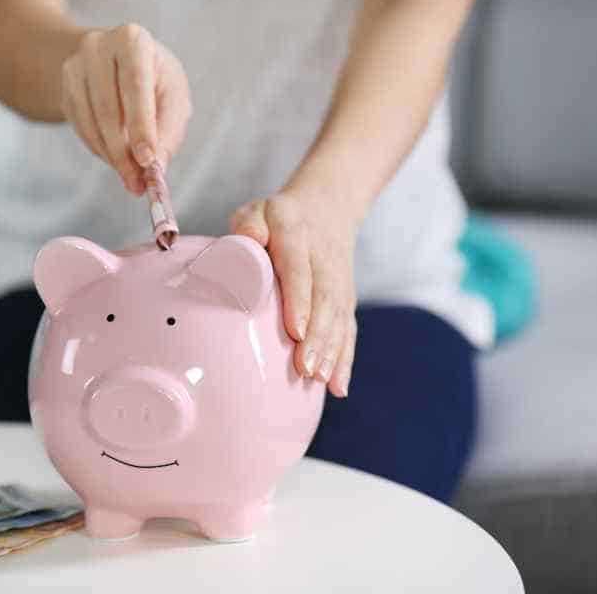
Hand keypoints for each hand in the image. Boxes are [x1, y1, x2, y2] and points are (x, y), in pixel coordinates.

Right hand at [60, 24, 191, 193]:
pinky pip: (81, 129)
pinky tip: (116, 160)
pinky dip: (100, 151)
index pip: (135, 86)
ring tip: (131, 179)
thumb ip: (168, 132)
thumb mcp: (172, 98)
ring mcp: (75, 68)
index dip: (141, 126)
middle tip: (137, 183)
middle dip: (123, 152)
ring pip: (90, 123)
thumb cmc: (155, 80)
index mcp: (132, 41)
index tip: (147, 161)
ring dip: (111, 157)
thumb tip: (156, 171)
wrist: (118, 62)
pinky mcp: (65, 90)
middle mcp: (98, 47)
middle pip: (107, 108)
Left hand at [230, 189, 358, 396]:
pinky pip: (348, 330)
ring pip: (339, 318)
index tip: (296, 331)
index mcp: (297, 235)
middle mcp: (323, 261)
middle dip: (318, 337)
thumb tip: (248, 241)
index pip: (300, 270)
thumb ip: (249, 224)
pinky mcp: (346, 299)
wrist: (326, 208)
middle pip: (324, 301)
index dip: (300, 301)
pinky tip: (338, 387)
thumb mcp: (258, 210)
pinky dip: (344, 359)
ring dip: (331, 352)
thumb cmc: (278, 217)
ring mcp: (339, 282)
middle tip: (306, 368)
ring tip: (319, 379)